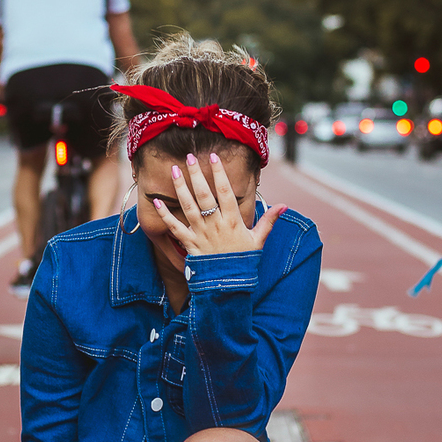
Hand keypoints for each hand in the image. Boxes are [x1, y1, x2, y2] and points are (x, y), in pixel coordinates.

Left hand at [154, 152, 283, 255]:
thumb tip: (284, 205)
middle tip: (189, 157)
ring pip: (188, 207)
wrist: (229, 284)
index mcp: (233, 221)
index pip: (225, 192)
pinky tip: (156, 201)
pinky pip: (175, 228)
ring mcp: (201, 234)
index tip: (214, 157)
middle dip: (196, 174)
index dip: (219, 173)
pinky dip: (165, 215)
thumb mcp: (259, 240)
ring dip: (180, 188)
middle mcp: (216, 225)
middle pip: (204, 195)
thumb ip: (269, 220)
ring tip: (175, 170)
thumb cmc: (244, 261)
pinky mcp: (189, 244)